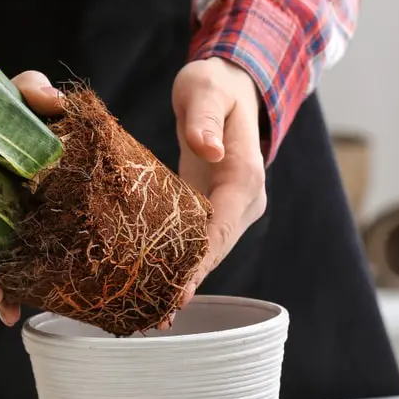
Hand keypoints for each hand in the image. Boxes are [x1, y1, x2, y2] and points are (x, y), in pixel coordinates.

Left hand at [173, 57, 267, 306]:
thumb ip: (202, 116)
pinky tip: (157, 288)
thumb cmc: (214, 84)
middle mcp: (244, 200)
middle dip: (189, 282)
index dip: (201, 260)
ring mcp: (232, 208)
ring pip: (209, 252)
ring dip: (184, 281)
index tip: (179, 289)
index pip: (222, 226)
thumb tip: (206, 150)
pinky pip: (199, 242)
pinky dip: (181, 265)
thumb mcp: (205, 87)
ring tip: (154, 314)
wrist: (230, 87)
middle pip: (217, 249)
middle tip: (157, 313)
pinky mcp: (215, 210)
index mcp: (244, 175)